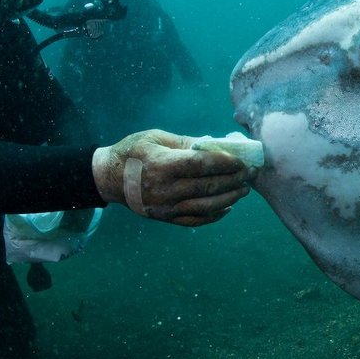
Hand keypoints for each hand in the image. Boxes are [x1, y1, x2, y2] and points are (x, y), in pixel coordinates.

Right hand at [92, 129, 251, 226]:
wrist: (108, 178)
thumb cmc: (133, 152)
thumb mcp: (156, 138)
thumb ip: (186, 143)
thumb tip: (216, 145)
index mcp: (161, 165)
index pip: (201, 165)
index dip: (225, 163)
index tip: (242, 160)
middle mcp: (164, 190)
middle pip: (207, 186)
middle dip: (233, 180)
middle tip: (250, 173)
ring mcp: (165, 208)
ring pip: (205, 206)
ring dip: (229, 198)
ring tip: (243, 190)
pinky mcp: (165, 218)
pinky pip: (195, 220)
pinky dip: (214, 215)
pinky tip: (227, 207)